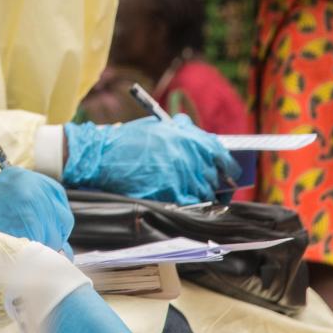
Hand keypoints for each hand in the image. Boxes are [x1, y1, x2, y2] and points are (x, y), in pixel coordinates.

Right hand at [0, 168, 75, 254]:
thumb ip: (24, 202)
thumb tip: (50, 227)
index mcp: (23, 176)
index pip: (57, 195)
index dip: (57, 214)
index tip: (53, 226)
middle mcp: (30, 188)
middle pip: (61, 216)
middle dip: (54, 233)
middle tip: (40, 244)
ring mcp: (30, 207)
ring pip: (54, 235)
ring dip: (44, 247)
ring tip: (23, 252)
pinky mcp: (28, 228)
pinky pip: (43, 248)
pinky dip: (36, 257)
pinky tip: (21, 258)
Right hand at [62, 116, 239, 203]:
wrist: (103, 156)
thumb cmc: (128, 140)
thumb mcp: (157, 126)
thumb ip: (181, 130)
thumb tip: (196, 134)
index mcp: (189, 137)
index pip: (222, 155)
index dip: (229, 168)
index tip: (230, 175)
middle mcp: (190, 156)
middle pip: (217, 177)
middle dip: (219, 187)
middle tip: (217, 193)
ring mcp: (181, 176)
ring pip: (206, 193)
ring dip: (206, 198)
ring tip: (201, 200)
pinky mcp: (170, 193)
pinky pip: (190, 204)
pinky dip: (191, 206)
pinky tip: (186, 205)